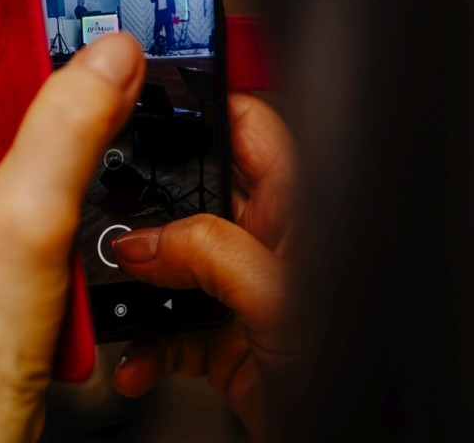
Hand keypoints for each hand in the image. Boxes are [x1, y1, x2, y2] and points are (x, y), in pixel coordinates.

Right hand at [110, 94, 294, 440]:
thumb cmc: (362, 364)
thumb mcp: (278, 297)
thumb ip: (210, 255)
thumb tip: (145, 241)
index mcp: (300, 207)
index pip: (249, 129)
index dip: (204, 111)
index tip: (149, 110)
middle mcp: (271, 241)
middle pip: (195, 198)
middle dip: (147, 211)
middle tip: (112, 219)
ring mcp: (245, 290)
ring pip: (173, 266)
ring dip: (138, 288)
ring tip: (118, 295)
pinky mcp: (226, 341)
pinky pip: (170, 329)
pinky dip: (144, 346)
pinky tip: (136, 359)